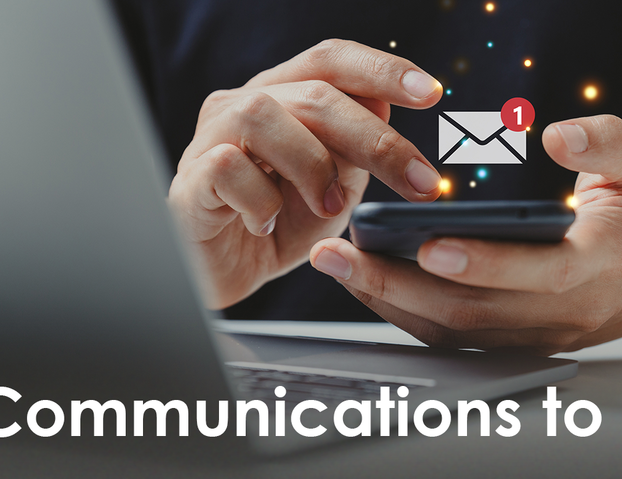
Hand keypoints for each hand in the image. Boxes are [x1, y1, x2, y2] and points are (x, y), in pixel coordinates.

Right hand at [168, 39, 443, 308]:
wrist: (224, 275)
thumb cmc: (278, 225)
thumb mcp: (334, 187)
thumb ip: (355, 149)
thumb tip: (385, 103)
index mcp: (282, 96)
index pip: (331, 60)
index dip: (381, 68)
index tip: (432, 94)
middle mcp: (242, 105)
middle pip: (314, 94)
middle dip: (376, 139)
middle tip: (420, 183)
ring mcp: (209, 139)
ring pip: (262, 114)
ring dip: (312, 163)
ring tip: (330, 206)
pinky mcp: (188, 181)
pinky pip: (227, 167)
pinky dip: (261, 201)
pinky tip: (269, 226)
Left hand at [309, 115, 621, 355]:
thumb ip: (605, 142)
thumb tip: (556, 135)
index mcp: (597, 266)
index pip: (538, 274)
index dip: (484, 263)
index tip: (430, 244)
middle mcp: (563, 312)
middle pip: (474, 312)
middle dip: (398, 286)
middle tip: (339, 256)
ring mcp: (538, 334)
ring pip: (456, 332)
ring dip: (391, 302)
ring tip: (339, 267)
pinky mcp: (519, 341)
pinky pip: (456, 337)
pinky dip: (407, 314)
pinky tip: (370, 285)